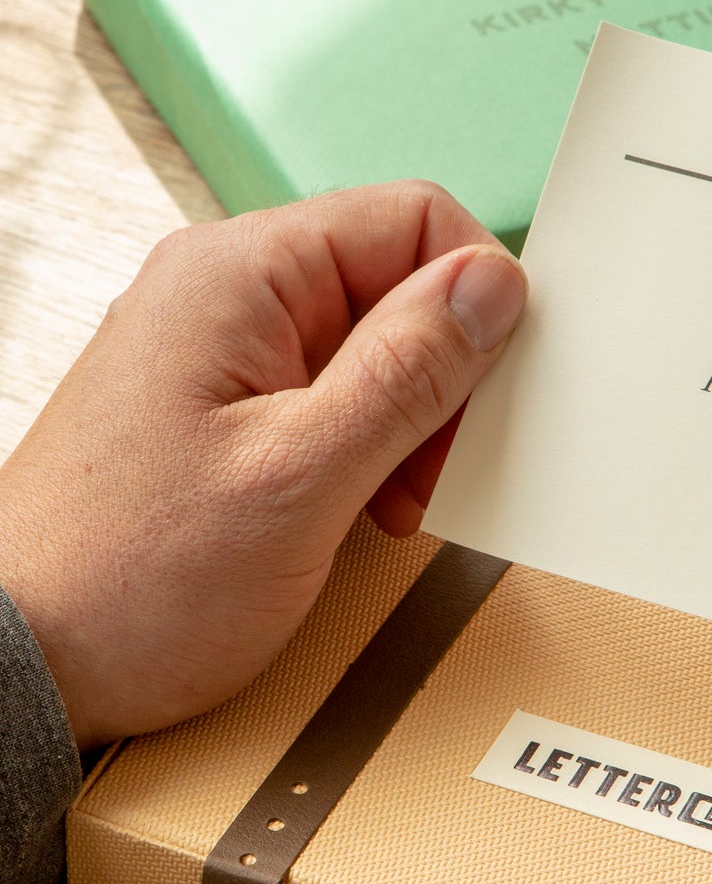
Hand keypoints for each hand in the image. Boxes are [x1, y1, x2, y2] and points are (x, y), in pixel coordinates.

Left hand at [0, 182, 525, 749]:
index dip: (476, 294)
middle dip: (443, 376)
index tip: (493, 382)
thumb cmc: (133, 579)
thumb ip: (406, 372)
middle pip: (399, 284)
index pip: (412, 218)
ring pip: (377, 347)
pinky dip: (373, 450)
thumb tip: (491, 285)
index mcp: (241, 276)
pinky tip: (362, 508)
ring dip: (412, 423)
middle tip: (434, 465)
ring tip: (391, 501)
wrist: (36, 665)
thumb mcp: (301, 476)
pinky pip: (338, 397)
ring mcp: (227, 353)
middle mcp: (230, 296)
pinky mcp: (231, 410)